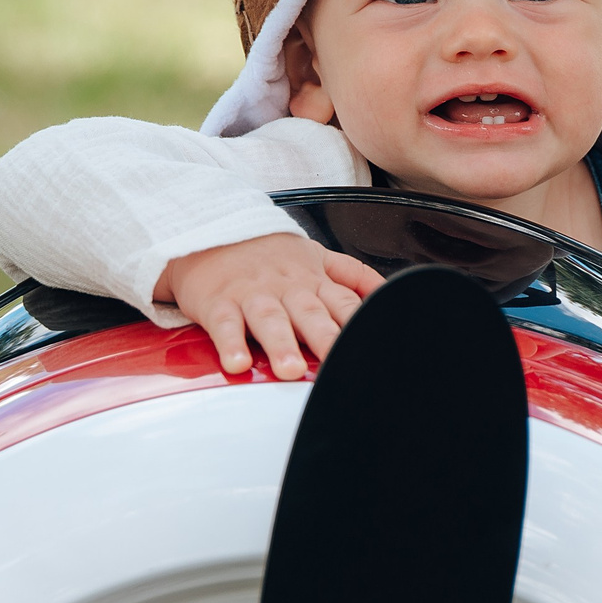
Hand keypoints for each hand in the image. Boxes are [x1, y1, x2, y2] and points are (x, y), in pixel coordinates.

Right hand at [157, 236, 384, 379]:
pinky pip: (224, 324)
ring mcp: (253, 295)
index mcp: (313, 281)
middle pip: (310, 313)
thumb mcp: (316, 256)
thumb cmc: (269, 254)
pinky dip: (230, 344)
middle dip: (325, 338)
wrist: (212, 232)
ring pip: (270, 320)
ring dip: (281, 345)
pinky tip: (237, 363)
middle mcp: (287, 288)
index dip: (359, 324)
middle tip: (336, 364)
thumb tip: (388, 291)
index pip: (344, 302)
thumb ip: (352, 275)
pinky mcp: (218, 302)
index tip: (373, 348)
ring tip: (290, 370)